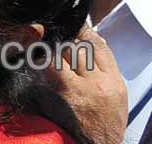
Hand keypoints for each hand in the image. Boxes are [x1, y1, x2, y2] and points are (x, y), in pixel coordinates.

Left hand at [45, 25, 127, 143]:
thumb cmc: (103, 124)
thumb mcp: (114, 97)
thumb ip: (105, 71)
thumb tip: (94, 42)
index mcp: (114, 82)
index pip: (99, 47)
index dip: (85, 33)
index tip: (75, 27)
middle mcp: (99, 82)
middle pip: (79, 47)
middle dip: (65, 41)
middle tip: (52, 37)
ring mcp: (81, 87)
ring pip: (64, 54)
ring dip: (52, 51)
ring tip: (41, 50)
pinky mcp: (63, 93)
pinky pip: (51, 67)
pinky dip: (43, 62)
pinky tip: (36, 62)